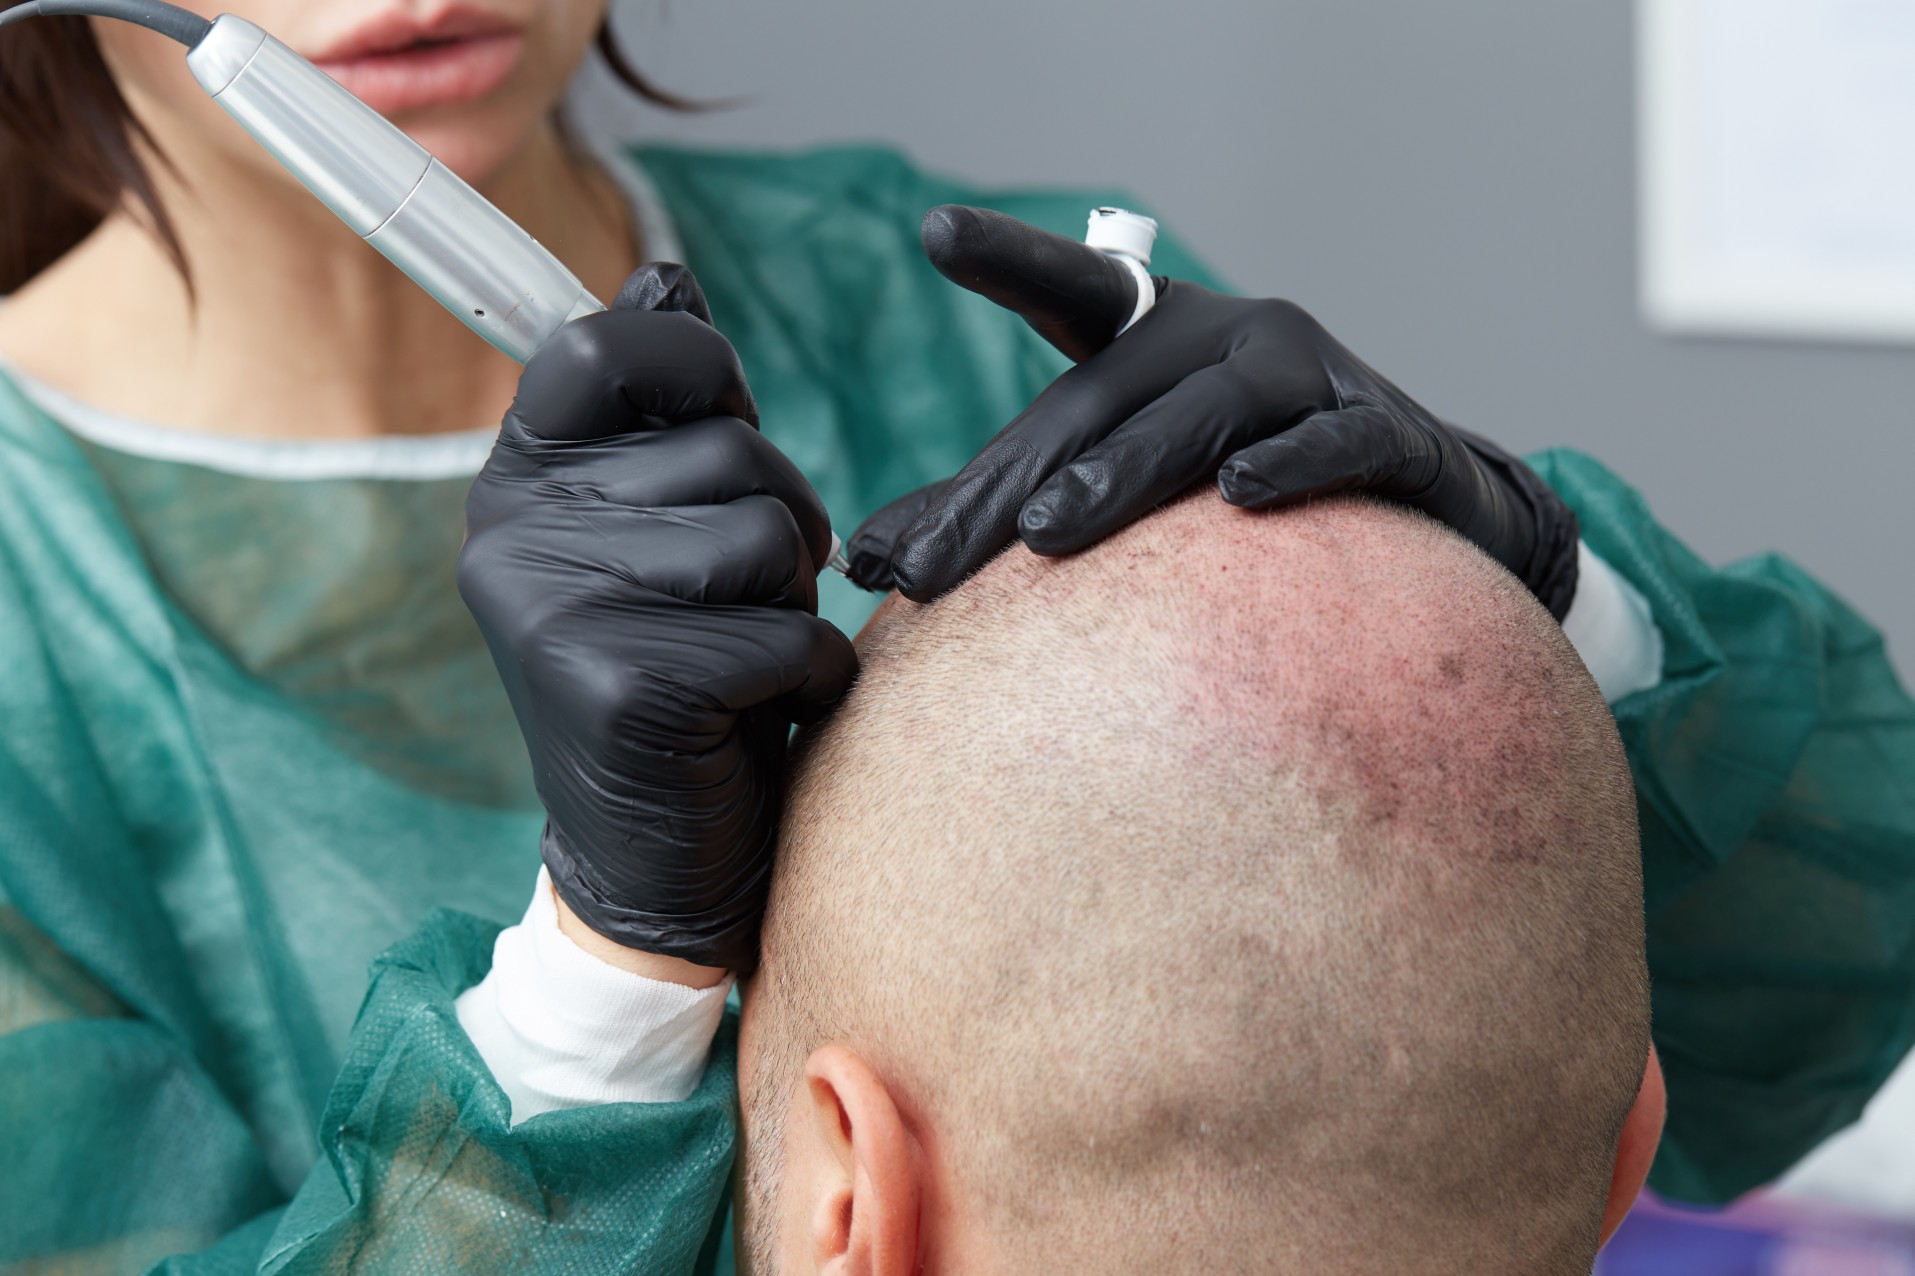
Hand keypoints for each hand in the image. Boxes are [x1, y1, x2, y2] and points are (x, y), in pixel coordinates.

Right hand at [460, 264, 857, 972]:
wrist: (649, 863)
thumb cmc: (678, 677)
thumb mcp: (660, 531)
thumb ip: (663, 414)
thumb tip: (668, 279)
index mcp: (518, 481)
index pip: (607, 344)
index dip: (702, 374)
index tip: (721, 434)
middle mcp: (510, 534)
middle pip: (732, 448)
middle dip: (781, 524)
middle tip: (738, 605)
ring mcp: (555, 609)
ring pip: (767, 535)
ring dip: (794, 607)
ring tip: (741, 664)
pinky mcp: (621, 687)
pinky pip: (790, 636)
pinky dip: (810, 683)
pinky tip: (752, 725)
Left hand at [850, 206, 1579, 619]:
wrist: (1430, 505)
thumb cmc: (1253, 487)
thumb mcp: (1133, 481)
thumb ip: (1011, 506)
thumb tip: (868, 562)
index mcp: (1158, 337)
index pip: (1071, 296)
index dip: (1011, 259)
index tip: (937, 232)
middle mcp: (1227, 335)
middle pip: (1103, 399)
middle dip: (1009, 484)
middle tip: (926, 564)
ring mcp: (1308, 375)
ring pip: (1205, 415)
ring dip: (1126, 471)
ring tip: (1050, 531)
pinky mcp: (1386, 431)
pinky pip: (1333, 443)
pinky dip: (1291, 464)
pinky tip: (1239, 497)